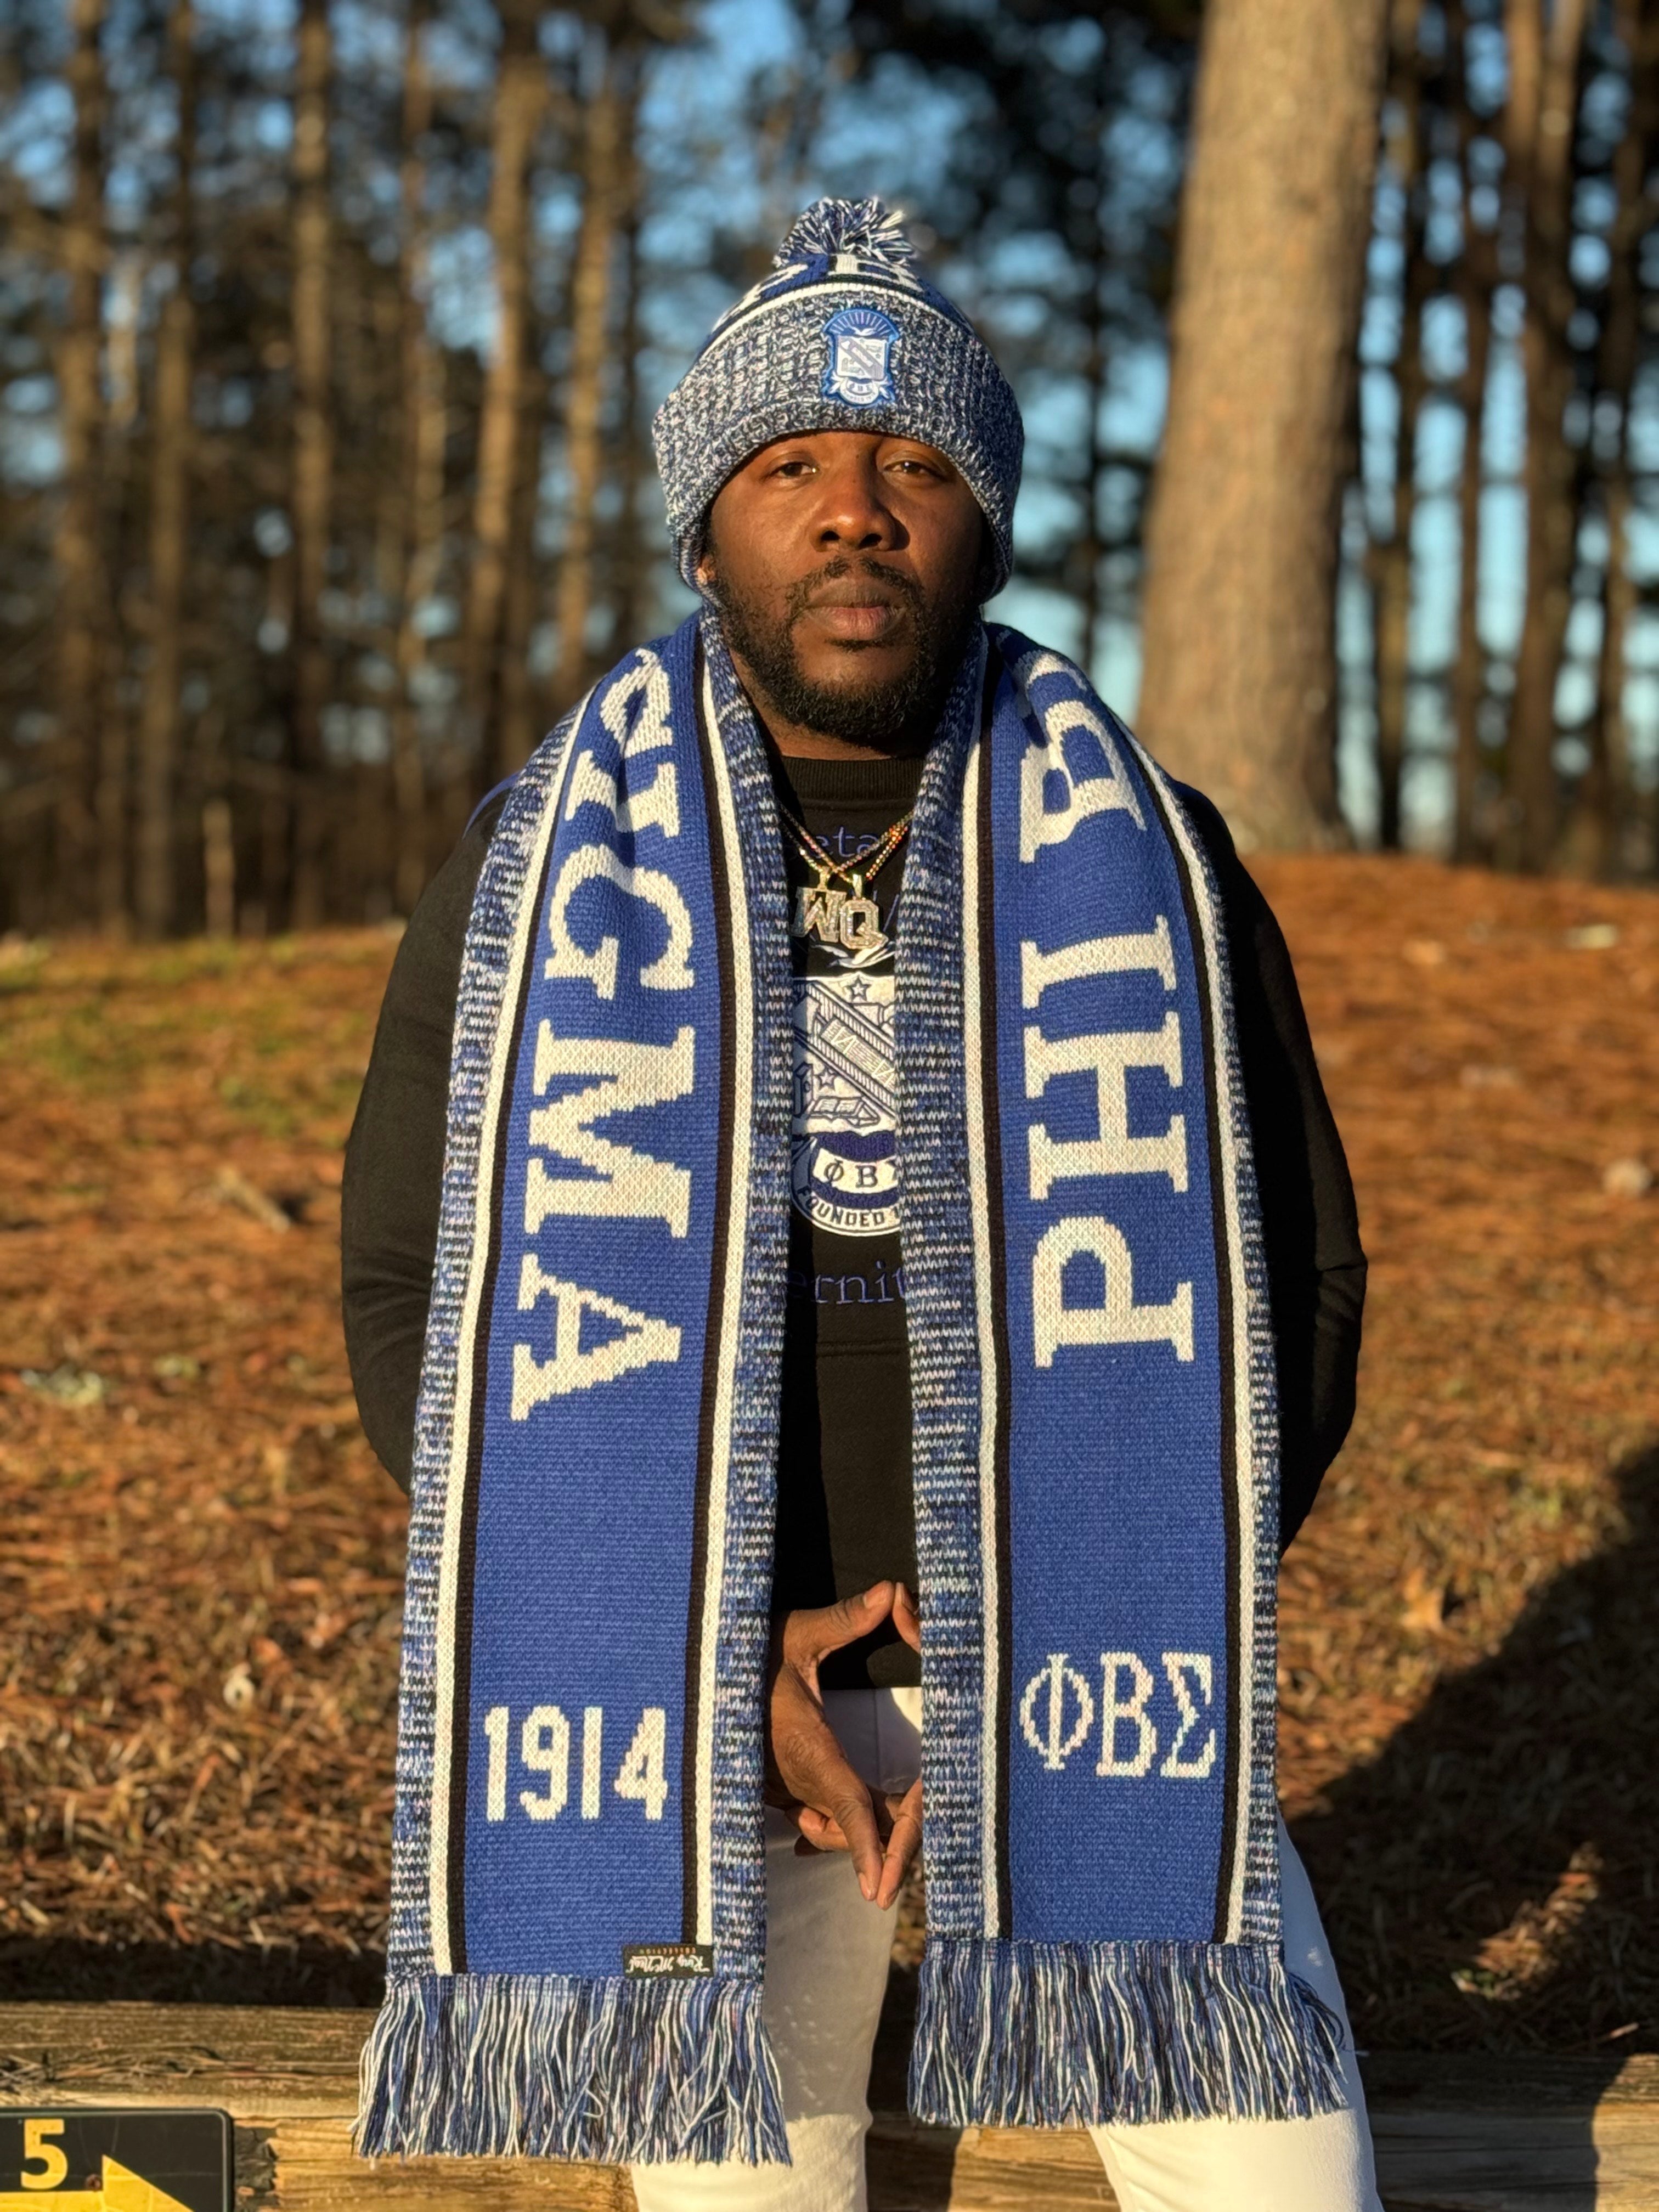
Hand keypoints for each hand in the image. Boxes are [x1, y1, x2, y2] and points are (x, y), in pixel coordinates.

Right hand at [764, 1579, 922, 1909]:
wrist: (691, 1675)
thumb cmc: (747, 1650)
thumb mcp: (795, 1632)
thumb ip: (843, 1619)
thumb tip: (889, 1591)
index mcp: (805, 1745)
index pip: (846, 1804)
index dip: (868, 1845)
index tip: (882, 1886)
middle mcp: (792, 1779)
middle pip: (849, 1826)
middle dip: (887, 1841)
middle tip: (921, 1843)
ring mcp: (779, 1790)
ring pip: (831, 1827)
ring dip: (862, 1831)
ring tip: (901, 1829)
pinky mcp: (770, 1792)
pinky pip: (813, 1820)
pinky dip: (838, 1824)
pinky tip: (853, 1824)